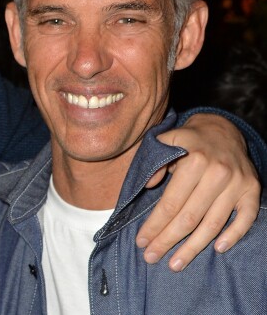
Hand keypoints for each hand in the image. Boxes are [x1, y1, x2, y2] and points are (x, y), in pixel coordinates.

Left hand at [136, 113, 259, 271]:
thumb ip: (154, 161)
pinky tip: (216, 249)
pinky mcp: (252, 190)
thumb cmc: (188, 140)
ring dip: (193, 248)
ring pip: (213, 224)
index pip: (171, 202)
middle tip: (151, 257)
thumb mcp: (166, 140)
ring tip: (175, 264)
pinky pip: (245, 219)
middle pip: (189, 217)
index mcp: (194, 160)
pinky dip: (233, 236)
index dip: (155, 224)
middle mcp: (218, 173)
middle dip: (167, 240)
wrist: (222, 129)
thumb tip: (148, 185)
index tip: (141, 240)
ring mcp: (238, 183)